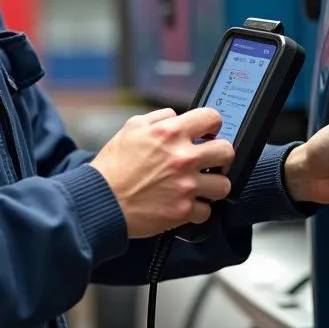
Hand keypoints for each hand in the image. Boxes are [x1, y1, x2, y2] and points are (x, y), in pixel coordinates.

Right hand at [90, 108, 235, 237]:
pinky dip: (197, 209)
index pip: (212, 117)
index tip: (208, 132)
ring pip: (224, 185)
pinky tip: (185, 203)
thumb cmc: (113, 165)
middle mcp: (182, 158)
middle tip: (209, 160)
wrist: (101, 200)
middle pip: (227, 152)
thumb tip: (177, 116)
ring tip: (200, 185)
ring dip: (213, 186)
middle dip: (219, 155)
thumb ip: (159, 117)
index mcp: (170, 133)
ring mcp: (185, 186)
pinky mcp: (182, 211)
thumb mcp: (131, 127)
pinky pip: (206, 211)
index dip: (212, 124)